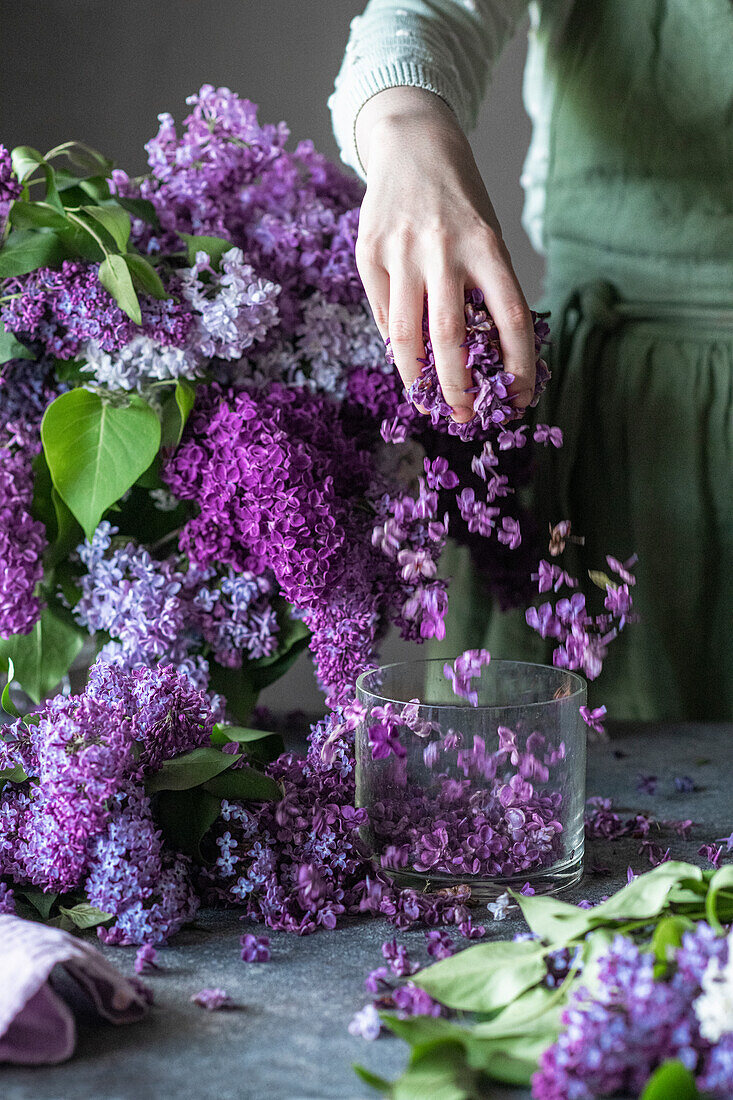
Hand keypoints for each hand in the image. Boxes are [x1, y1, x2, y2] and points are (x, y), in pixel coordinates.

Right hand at [354, 86, 536, 422]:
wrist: (411, 143)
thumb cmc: (459, 202)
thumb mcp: (486, 235)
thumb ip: (484, 290)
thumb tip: (484, 362)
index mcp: (486, 244)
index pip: (510, 318)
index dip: (518, 366)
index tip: (520, 399)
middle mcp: (443, 248)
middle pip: (450, 338)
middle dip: (459, 388)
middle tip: (464, 417)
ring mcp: (400, 251)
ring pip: (407, 337)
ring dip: (419, 381)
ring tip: (430, 403)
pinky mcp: (368, 254)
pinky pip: (385, 316)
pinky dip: (397, 347)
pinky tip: (408, 362)